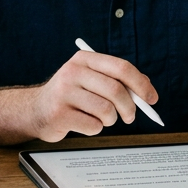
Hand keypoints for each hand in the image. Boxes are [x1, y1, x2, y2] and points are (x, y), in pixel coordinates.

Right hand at [27, 51, 157, 141]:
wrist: (35, 110)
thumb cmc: (70, 96)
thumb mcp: (91, 80)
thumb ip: (118, 81)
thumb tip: (148, 90)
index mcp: (84, 59)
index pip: (121, 67)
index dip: (140, 84)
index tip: (151, 99)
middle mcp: (72, 72)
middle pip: (116, 90)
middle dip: (130, 107)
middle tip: (130, 117)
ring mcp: (64, 92)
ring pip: (106, 110)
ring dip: (110, 120)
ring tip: (100, 118)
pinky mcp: (59, 114)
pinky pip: (93, 126)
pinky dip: (95, 129)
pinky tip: (83, 123)